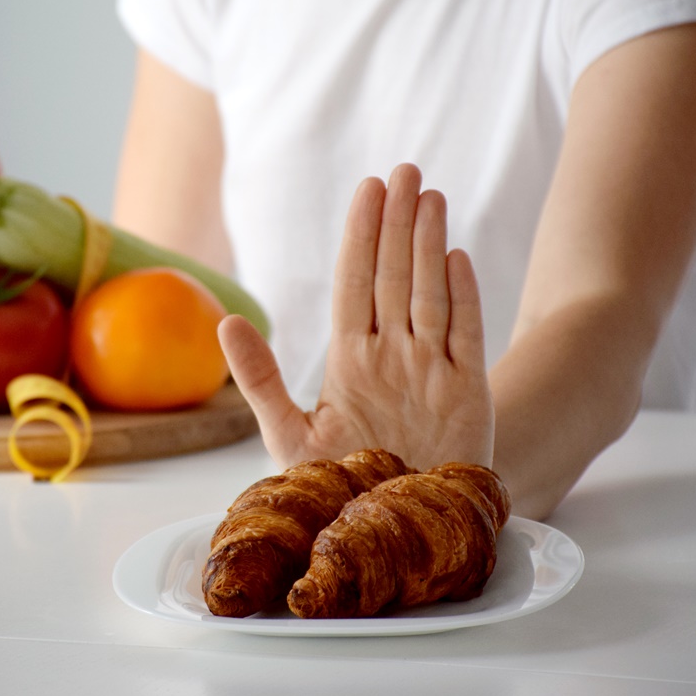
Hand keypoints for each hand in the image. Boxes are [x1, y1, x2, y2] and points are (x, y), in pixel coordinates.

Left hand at [219, 163, 494, 471]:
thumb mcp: (291, 435)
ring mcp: (431, 368)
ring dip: (427, 245)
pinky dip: (461, 298)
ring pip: (429, 293)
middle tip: (402, 170)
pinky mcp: (467, 392)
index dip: (360, 237)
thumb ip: (260, 380)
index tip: (367, 190)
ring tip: (428, 196)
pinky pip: (465, 335)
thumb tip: (228, 322)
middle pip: (394, 276)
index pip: (354, 284)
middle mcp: (391, 354)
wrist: (399, 525)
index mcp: (350, 359)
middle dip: (396, 223)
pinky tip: (454, 258)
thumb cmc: (344, 483)